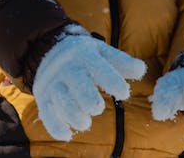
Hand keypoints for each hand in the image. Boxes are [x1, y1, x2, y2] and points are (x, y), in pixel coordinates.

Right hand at [32, 26, 145, 140]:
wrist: (48, 49)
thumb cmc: (85, 56)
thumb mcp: (102, 52)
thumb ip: (122, 62)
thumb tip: (140, 70)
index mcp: (84, 56)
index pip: (98, 68)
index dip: (112, 81)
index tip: (124, 92)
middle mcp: (67, 69)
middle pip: (76, 83)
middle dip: (87, 98)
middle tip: (97, 108)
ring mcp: (53, 83)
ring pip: (60, 100)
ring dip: (73, 115)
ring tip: (85, 122)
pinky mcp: (43, 96)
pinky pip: (46, 113)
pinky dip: (55, 126)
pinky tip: (67, 134)